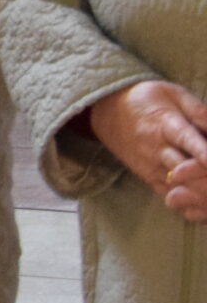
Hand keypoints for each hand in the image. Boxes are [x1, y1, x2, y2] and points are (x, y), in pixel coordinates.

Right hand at [86, 81, 206, 220]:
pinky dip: (188, 206)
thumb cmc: (146, 100)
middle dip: (206, 180)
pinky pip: (168, 196)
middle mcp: (157, 147)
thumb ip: (197, 109)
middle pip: (185, 171)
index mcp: (166, 123)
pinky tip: (202, 209)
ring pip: (178, 188)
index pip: (186, 140)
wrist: (105, 110)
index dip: (204, 153)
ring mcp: (151, 165)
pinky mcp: (148, 176)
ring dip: (200, 195)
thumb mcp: (171, 93)